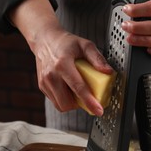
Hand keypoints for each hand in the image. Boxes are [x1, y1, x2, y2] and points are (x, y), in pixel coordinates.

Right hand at [10, 0, 112, 115]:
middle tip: (88, 96)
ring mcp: (44, 82)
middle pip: (67, 102)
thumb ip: (97, 58)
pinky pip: (55, 101)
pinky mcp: (42, 86)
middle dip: (80, 104)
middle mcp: (51, 75)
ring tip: (77, 91)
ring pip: (60, 105)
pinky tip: (68, 88)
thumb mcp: (85, 45)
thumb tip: (108, 72)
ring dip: (72, 103)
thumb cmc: (66, 43)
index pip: (78, 88)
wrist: (45, 40)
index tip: (98, 110)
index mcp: (62, 64)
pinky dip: (64, 99)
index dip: (89, 102)